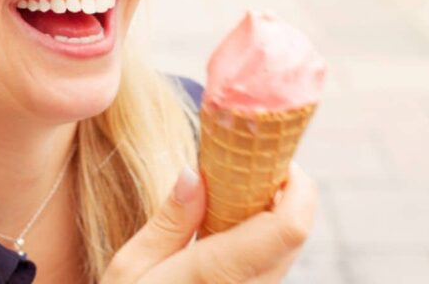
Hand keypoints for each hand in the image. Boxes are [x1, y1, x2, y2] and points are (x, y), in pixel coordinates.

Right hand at [100, 162, 316, 283]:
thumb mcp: (132, 268)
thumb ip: (170, 221)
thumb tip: (194, 173)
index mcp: (218, 275)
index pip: (288, 226)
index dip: (297, 186)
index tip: (272, 157)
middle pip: (296, 234)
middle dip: (284, 193)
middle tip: (248, 166)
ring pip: (288, 253)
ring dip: (272, 217)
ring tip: (231, 197)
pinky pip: (271, 270)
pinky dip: (260, 241)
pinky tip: (224, 232)